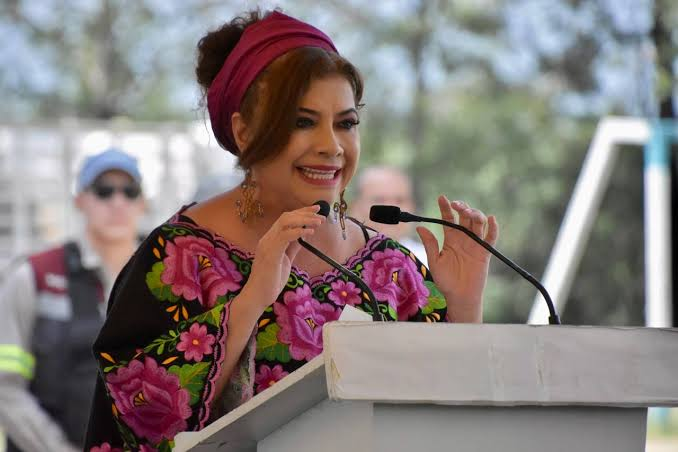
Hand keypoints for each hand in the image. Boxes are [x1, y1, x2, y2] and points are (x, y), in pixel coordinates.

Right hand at [243, 205, 324, 309]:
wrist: (258, 295)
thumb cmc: (271, 281)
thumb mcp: (285, 261)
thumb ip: (292, 248)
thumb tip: (303, 237)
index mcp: (270, 239)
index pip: (286, 219)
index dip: (301, 212)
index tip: (316, 210)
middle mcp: (267, 238)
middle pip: (286, 217)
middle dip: (305, 213)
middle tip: (321, 215)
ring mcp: (267, 244)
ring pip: (286, 222)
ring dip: (304, 220)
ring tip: (318, 222)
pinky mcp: (271, 253)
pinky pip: (285, 236)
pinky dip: (299, 231)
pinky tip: (310, 232)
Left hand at [416, 195, 498, 322]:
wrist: (459, 296)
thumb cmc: (445, 281)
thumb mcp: (435, 261)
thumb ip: (430, 244)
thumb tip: (420, 227)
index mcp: (450, 239)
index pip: (448, 219)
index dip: (445, 207)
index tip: (441, 197)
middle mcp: (463, 238)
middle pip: (465, 217)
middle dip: (462, 208)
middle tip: (457, 205)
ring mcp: (475, 244)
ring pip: (478, 224)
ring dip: (475, 214)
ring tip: (469, 212)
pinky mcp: (485, 252)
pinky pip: (491, 238)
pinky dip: (493, 228)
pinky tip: (491, 219)